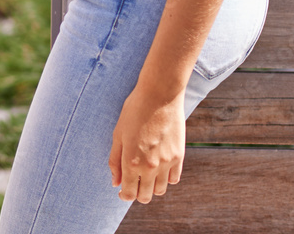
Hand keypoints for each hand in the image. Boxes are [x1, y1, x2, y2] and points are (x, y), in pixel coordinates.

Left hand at [109, 87, 185, 203]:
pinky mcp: (179, 157)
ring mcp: (166, 163)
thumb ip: (115, 160)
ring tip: (145, 173)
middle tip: (133, 182)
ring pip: (160, 190)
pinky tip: (158, 167)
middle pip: (146, 196)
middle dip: (137, 193)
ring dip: (152, 187)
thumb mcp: (118, 133)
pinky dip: (165, 178)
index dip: (124, 194)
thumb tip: (115, 183)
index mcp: (131, 161)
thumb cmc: (134, 111)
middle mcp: (150, 167)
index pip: (129, 193)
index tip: (122, 190)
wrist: (159, 96)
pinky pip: (173, 179)